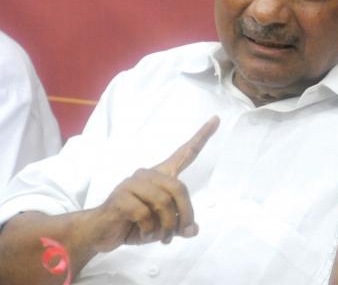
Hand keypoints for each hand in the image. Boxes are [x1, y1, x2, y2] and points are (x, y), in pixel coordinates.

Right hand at [88, 116, 219, 252]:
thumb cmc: (133, 224)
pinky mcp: (120, 197)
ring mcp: (132, 184)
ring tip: (161, 238)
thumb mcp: (162, 227)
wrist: (100, 233)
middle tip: (183, 232)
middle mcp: (147, 174)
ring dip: (166, 227)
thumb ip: (178, 225)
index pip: (184, 154)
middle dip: (185, 214)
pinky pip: (145, 215)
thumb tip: (194, 229)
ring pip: (163, 203)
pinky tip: (143, 234)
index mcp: (161, 176)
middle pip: (179, 188)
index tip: (216, 119)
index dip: (201, 137)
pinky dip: (149, 230)